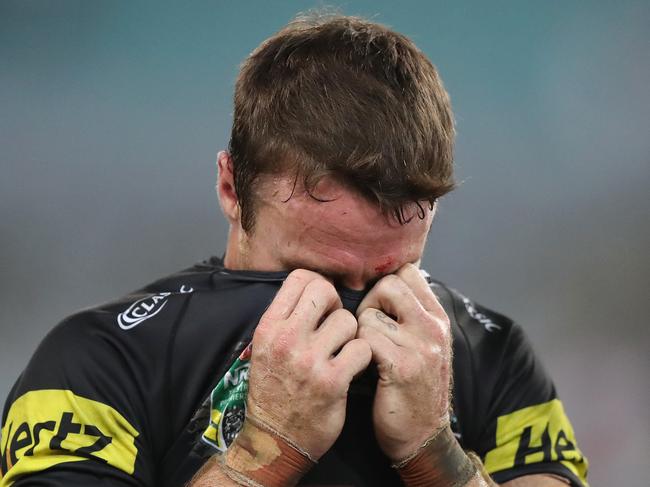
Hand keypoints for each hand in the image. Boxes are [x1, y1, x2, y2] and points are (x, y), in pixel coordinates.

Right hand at [246, 269, 371, 458]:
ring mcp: (309, 361)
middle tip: (335, 325)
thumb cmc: (273, 392)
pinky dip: (362, 357)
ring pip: (348, 320)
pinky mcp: (332, 382)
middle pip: (324, 290)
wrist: (274, 441)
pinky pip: (362, 348)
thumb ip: (286, 319)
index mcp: (268, 327)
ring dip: (351, 334)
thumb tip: (316, 289)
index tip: (322, 305)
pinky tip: (352, 368)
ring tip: (342, 350)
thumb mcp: (265, 349)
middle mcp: (286, 339)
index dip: (318, 285)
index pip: (299, 278)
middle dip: (336, 304)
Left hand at [356, 263, 451, 460]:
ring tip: (364, 351)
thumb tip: (382, 283)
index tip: (377, 308)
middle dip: (368, 302)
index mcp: (438, 318)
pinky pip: (365, 339)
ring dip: (358, 331)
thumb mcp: (424, 346)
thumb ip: (409, 315)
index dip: (384, 284)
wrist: (422, 438)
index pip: (407, 272)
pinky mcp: (402, 368)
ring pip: (370, 313)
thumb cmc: (414, 388)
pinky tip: (361, 367)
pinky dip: (356, 351)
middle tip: (366, 328)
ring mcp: (421, 347)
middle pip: (389, 284)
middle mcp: (433, 327)